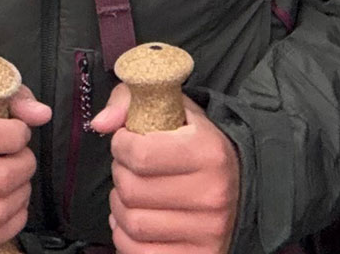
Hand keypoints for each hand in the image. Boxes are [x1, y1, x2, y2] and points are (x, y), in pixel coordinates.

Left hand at [90, 83, 239, 253]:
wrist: (239, 185)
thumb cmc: (197, 145)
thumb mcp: (173, 109)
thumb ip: (131, 101)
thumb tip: (101, 123)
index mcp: (208, 153)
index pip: (140, 154)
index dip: (121, 145)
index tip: (126, 142)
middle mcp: (212, 195)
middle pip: (132, 190)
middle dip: (120, 175)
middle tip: (129, 169)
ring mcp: (206, 232)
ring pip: (132, 223)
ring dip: (120, 206)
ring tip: (132, 194)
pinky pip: (137, 252)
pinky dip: (124, 236)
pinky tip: (135, 220)